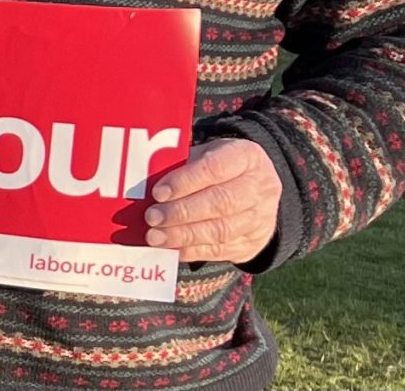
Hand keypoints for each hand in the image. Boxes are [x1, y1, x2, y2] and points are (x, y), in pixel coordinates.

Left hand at [145, 138, 281, 263]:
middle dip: (181, 212)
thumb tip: (144, 180)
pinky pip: (221, 250)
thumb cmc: (219, 167)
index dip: (185, 181)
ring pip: (221, 230)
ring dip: (183, 235)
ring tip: (155, 236)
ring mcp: (260, 218)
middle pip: (220, 203)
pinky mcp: (252, 243)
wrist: (256, 191)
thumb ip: (181, 163)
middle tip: (151, 217)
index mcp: (247, 157)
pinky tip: (171, 248)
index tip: (158, 192)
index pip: (215, 168)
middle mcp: (260, 188)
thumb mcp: (206, 153)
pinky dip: (193, 250)